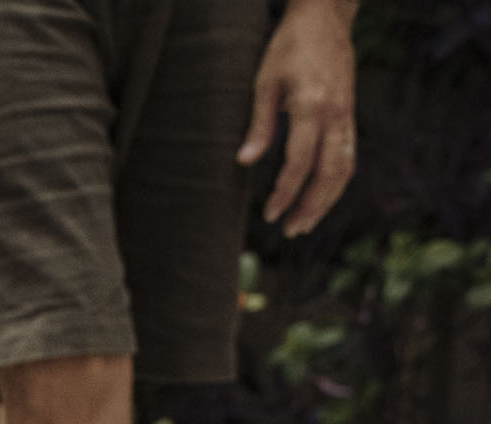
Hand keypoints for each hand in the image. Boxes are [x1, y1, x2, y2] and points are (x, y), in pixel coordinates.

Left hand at [238, 0, 357, 236]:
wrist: (325, 19)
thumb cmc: (288, 48)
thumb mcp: (265, 82)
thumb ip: (259, 125)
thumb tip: (244, 161)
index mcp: (312, 106)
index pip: (300, 162)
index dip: (285, 192)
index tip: (270, 214)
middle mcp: (335, 115)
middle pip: (329, 173)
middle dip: (310, 206)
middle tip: (290, 231)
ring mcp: (347, 116)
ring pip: (344, 169)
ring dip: (326, 201)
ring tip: (305, 224)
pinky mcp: (350, 116)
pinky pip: (348, 156)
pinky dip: (336, 182)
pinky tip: (320, 198)